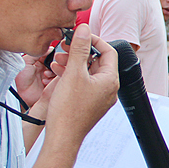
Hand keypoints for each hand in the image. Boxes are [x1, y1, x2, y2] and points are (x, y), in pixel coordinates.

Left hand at [14, 45, 56, 107]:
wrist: (19, 92)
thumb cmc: (20, 78)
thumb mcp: (27, 60)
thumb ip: (38, 53)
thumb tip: (49, 48)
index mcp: (39, 63)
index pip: (50, 56)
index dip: (52, 56)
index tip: (53, 56)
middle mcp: (44, 69)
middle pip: (56, 64)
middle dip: (55, 64)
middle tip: (50, 66)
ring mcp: (48, 78)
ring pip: (58, 72)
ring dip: (53, 73)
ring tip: (45, 75)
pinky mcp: (51, 86)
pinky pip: (57, 81)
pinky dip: (52, 81)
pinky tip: (44, 81)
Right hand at [42, 24, 118, 150]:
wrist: (63, 137)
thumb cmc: (69, 111)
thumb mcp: (73, 73)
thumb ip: (80, 49)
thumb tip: (84, 30)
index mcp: (110, 80)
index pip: (109, 51)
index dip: (94, 40)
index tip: (80, 35)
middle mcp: (109, 89)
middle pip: (98, 61)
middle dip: (81, 52)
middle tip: (66, 47)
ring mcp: (100, 97)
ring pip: (89, 72)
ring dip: (74, 63)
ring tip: (58, 60)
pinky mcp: (90, 103)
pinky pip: (84, 83)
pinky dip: (73, 75)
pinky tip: (58, 73)